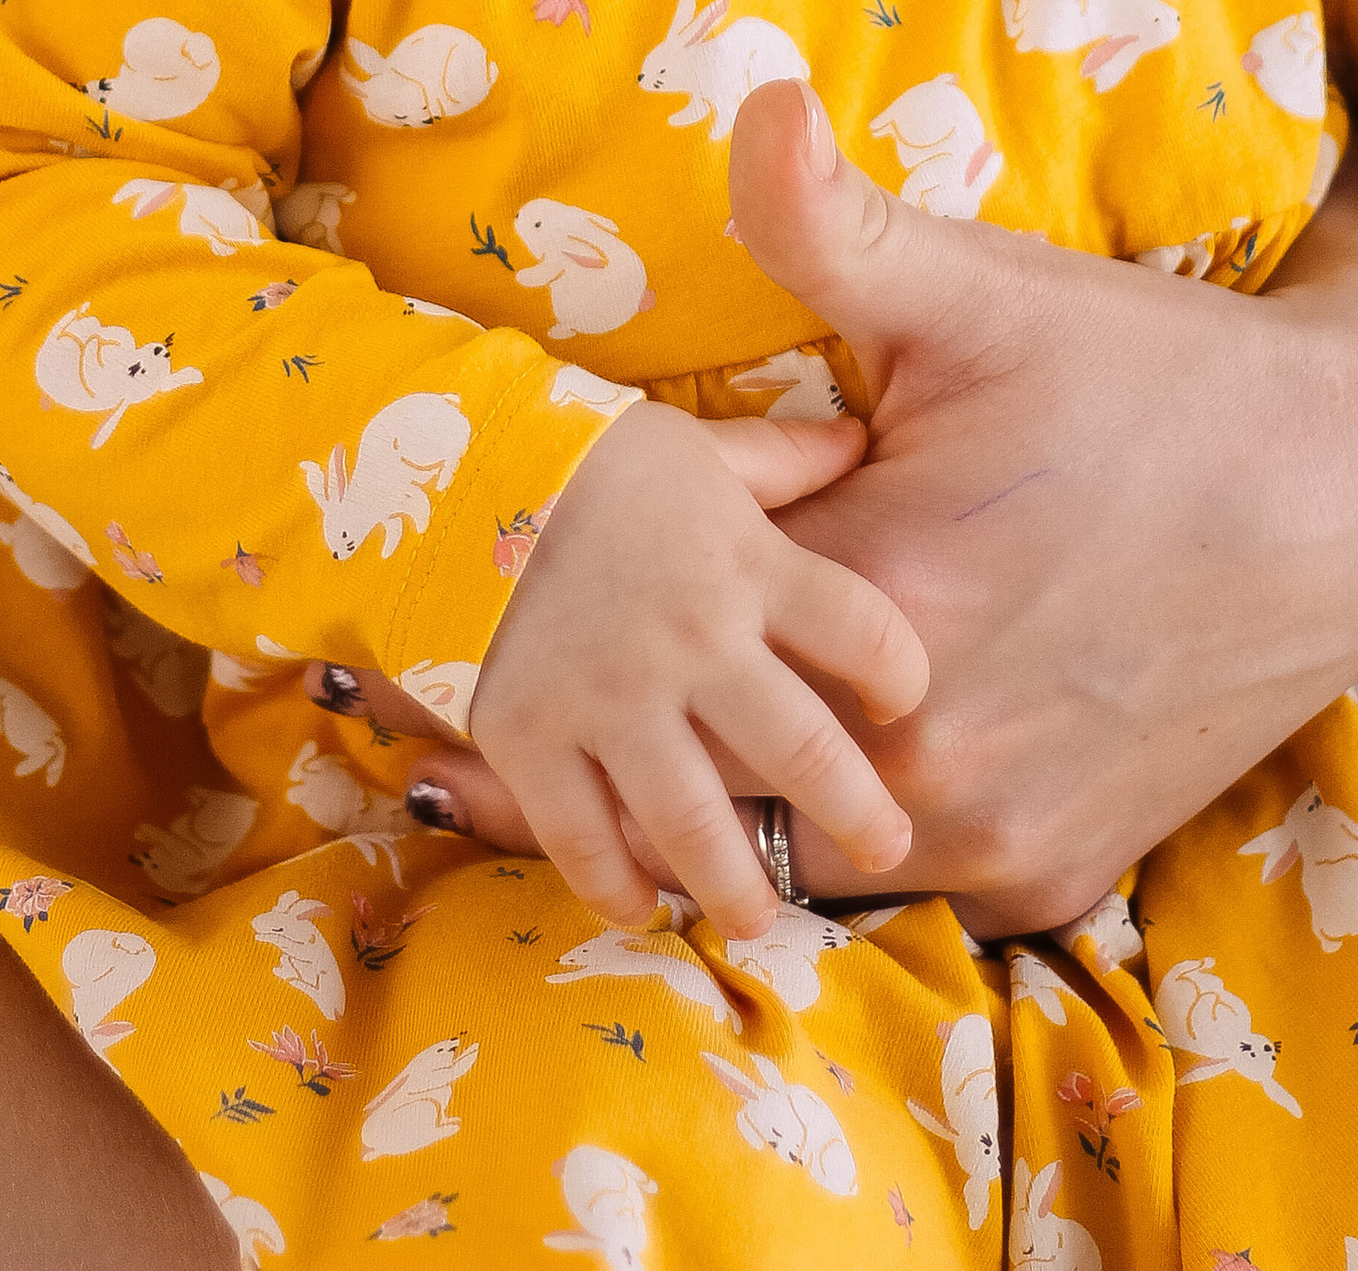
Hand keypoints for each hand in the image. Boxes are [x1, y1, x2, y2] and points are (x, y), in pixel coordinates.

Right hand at [462, 398, 924, 939]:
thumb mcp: (699, 449)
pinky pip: (584, 840)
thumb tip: (857, 439)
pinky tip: (642, 909)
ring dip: (742, 886)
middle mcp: (696, 644)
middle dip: (860, 815)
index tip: (900, 703)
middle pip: (805, 752)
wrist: (456, 474)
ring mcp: (613, 701)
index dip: (900, 676)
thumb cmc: (594, 461)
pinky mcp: (532, 740)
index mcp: (748, 565)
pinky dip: (616, 888)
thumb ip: (781, 458)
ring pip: (699, 825)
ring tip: (762, 919)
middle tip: (890, 847)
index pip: (865, 633)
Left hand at [716, 82, 1357, 936]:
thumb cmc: (1157, 372)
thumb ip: (828, 219)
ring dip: (774, 758)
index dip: (649, 569)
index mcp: (879, 606)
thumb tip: (754, 100)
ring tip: (778, 652)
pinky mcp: (1051, 876)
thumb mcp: (985, 286)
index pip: (671, 627)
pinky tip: (897, 706)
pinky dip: (882, 804)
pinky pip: (907, 868)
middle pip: (713, 753)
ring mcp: (994, 837)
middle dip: (687, 681)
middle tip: (695, 594)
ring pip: (799, 834)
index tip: (656, 522)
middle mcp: (926, 757)